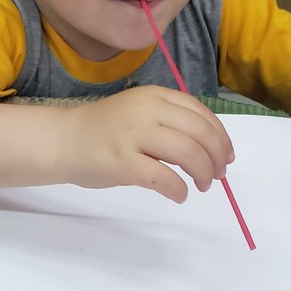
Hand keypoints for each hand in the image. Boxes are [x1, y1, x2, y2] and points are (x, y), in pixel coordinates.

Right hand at [60, 86, 234, 200]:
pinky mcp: (123, 161)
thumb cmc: (105, 130)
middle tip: (217, 175)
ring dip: (203, 173)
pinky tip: (179, 194)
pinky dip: (179, 189)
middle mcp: (147, 110)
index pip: (201, 113)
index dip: (220, 137)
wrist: (63, 140)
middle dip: (216, 157)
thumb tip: (210, 148)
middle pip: (200, 133)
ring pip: (187, 153)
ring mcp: (134, 135)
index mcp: (155, 96)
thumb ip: (171, 122)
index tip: (227, 156)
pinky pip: (163, 177)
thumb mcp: (140, 112)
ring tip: (202, 185)